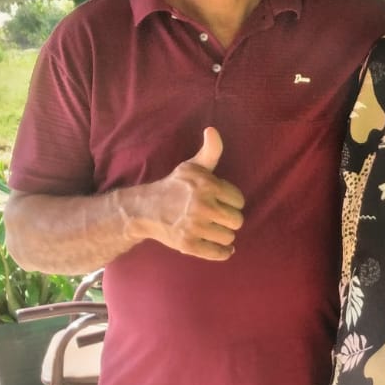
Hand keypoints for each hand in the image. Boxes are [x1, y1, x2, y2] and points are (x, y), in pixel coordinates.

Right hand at [133, 127, 244, 260]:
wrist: (145, 209)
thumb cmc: (174, 186)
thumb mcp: (192, 167)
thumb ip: (210, 151)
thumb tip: (212, 130)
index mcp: (207, 185)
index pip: (239, 200)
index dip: (231, 201)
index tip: (220, 201)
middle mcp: (202, 206)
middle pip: (237, 220)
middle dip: (229, 219)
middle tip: (217, 216)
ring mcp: (195, 227)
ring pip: (229, 238)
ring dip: (224, 235)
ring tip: (213, 228)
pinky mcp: (188, 245)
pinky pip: (218, 254)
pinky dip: (223, 253)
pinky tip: (221, 247)